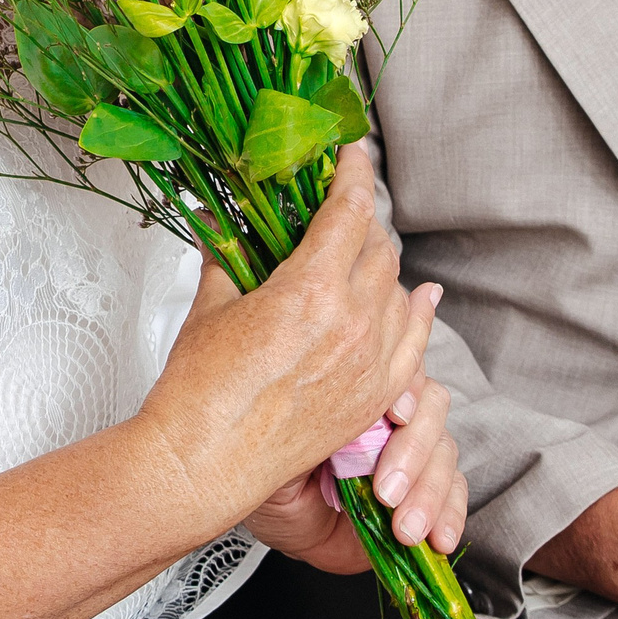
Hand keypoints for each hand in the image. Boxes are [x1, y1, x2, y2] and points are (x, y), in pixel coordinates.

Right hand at [136, 146, 437, 531]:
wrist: (206, 463)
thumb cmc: (199, 394)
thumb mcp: (210, 305)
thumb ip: (227, 257)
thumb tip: (221, 226)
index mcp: (310, 291)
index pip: (350, 211)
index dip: (355, 174)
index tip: (353, 155)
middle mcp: (352, 324)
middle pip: (379, 248)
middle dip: (361, 220)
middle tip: (341, 209)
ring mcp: (370, 363)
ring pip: (398, 291)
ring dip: (381, 265)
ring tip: (361, 254)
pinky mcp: (374, 397)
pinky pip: (414, 343)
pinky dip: (415, 313)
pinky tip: (418, 298)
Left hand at [243, 374, 465, 572]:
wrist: (276, 523)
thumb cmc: (273, 472)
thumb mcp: (281, 442)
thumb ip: (314, 423)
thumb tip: (341, 416)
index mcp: (360, 391)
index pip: (399, 370)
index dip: (406, 390)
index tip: (395, 416)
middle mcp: (390, 416)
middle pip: (430, 409)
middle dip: (413, 452)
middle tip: (386, 491)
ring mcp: (411, 453)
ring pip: (444, 452)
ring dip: (430, 492)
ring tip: (405, 528)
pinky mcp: (423, 492)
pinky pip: (453, 493)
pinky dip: (451, 514)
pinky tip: (440, 536)